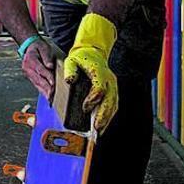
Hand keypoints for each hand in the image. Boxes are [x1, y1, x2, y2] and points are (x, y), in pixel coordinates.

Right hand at [21, 38, 54, 96]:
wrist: (29, 46)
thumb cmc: (38, 47)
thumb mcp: (43, 47)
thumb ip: (46, 56)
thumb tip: (50, 66)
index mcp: (31, 60)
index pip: (40, 70)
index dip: (47, 77)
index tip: (53, 83)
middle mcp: (27, 68)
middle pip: (38, 79)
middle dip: (46, 88)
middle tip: (52, 95)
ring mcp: (28, 74)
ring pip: (37, 84)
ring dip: (44, 92)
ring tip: (50, 98)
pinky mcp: (30, 77)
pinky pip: (36, 85)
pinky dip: (42, 91)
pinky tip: (47, 96)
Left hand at [63, 14, 118, 132]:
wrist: (92, 52)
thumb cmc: (81, 57)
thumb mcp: (71, 60)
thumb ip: (69, 70)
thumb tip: (70, 80)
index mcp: (99, 71)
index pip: (99, 88)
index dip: (93, 99)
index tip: (85, 108)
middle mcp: (109, 79)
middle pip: (109, 100)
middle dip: (103, 115)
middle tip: (96, 128)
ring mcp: (112, 86)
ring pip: (113, 104)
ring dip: (107, 118)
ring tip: (99, 132)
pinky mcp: (112, 91)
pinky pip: (113, 105)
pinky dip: (108, 116)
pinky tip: (102, 125)